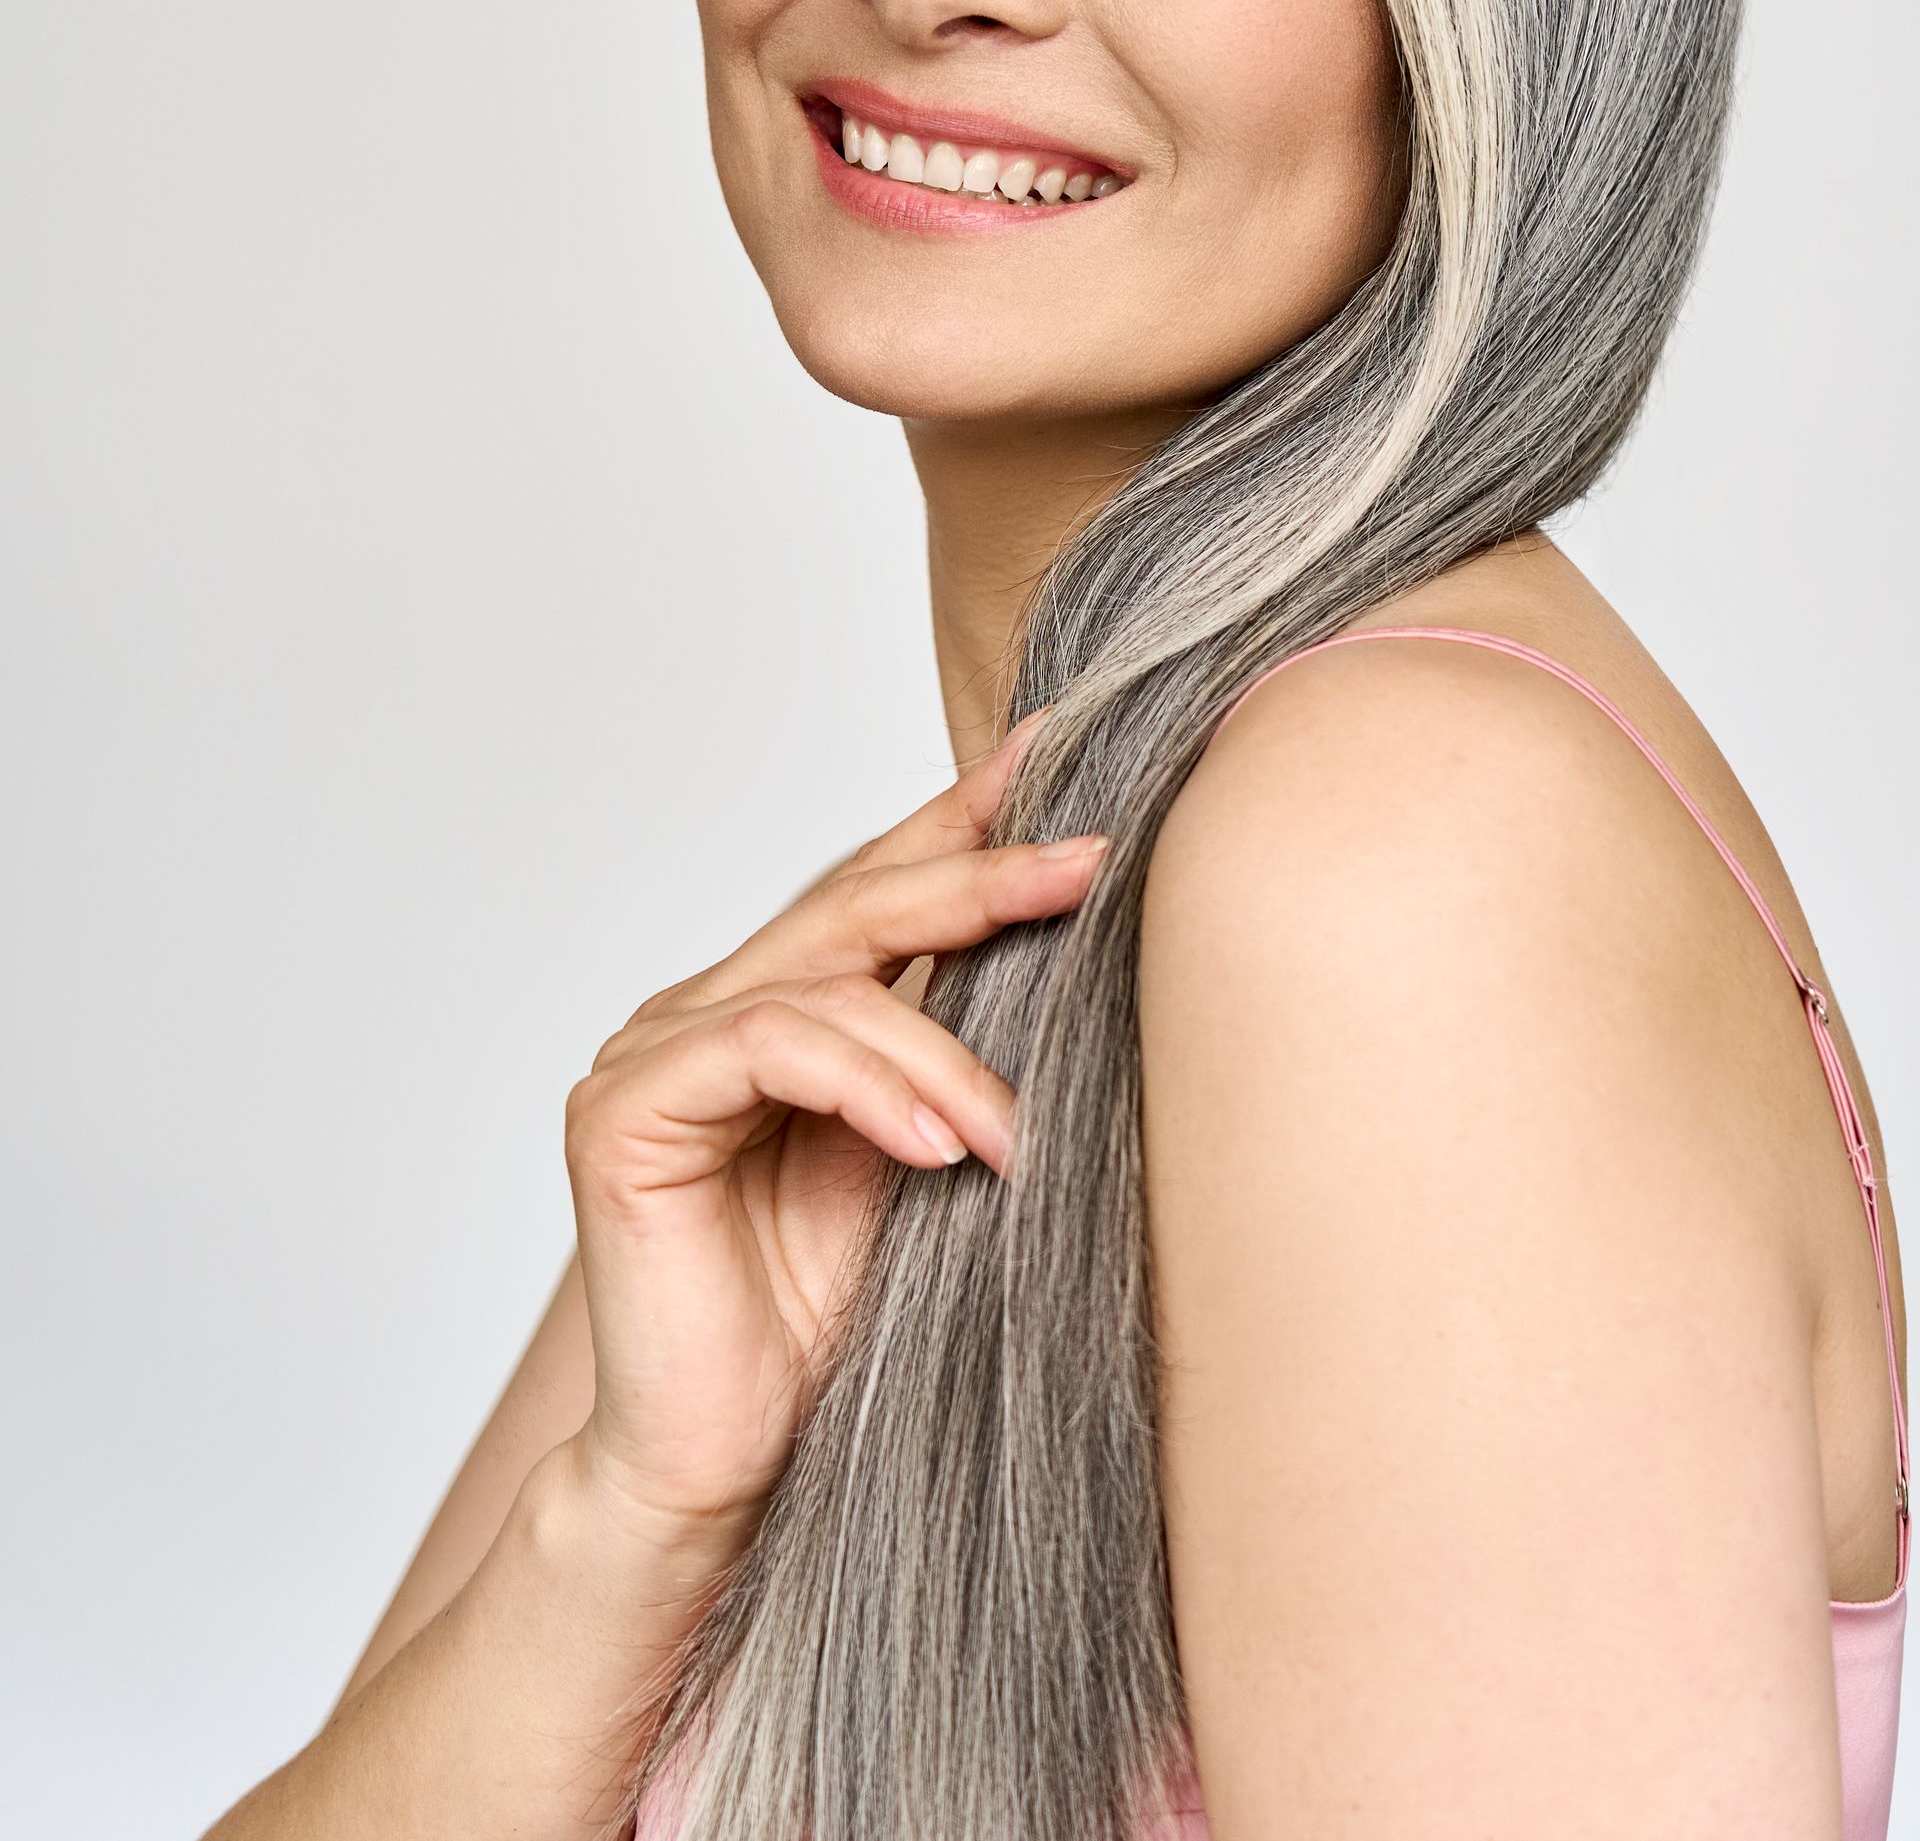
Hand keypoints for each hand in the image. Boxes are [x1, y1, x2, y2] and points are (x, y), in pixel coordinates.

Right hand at [560, 725, 1105, 1535]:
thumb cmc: (822, 1331)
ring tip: (1012, 1133)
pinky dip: (866, 1085)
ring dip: (939, 1049)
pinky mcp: (622, 1111)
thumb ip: (949, 1053)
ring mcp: (651, 1054)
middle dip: (975, 877)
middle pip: (850, 909)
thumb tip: (1069, 937)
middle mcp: (701, 1013)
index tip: (1052, 754)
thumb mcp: (923, 1159)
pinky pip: (766, 1047)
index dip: (957, 824)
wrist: (726, 1471)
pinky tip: (937, 1143)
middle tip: (1084, 859)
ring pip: (821, 984)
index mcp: (767, 1014)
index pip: (871, 894)